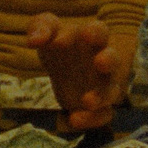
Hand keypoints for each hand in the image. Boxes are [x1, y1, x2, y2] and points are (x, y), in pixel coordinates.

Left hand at [27, 13, 126, 130]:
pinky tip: (73, 119)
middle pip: (114, 60)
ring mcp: (104, 84)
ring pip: (112, 91)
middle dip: (110, 61)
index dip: (93, 33)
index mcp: (92, 37)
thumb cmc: (59, 43)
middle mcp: (103, 60)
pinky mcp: (100, 105)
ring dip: (102, 96)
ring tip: (86, 101)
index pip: (99, 31)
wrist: (65, 67)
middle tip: (100, 62)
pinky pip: (104, 115)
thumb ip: (40, 27)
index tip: (78, 37)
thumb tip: (33, 41)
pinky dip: (92, 119)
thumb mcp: (46, 29)